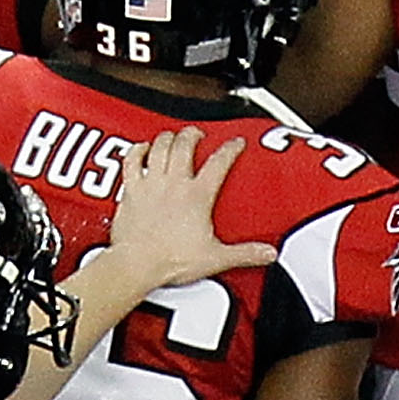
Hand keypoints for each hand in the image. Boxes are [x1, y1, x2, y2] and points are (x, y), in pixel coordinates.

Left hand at [106, 128, 278, 293]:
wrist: (135, 265)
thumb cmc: (170, 261)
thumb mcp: (215, 257)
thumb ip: (244, 253)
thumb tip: (266, 253)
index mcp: (197, 196)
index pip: (219, 163)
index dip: (230, 148)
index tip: (236, 142)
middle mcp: (173, 184)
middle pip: (184, 145)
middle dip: (192, 134)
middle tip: (197, 134)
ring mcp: (151, 185)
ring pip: (159, 148)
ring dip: (167, 138)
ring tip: (173, 136)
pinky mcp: (131, 191)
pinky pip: (132, 162)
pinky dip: (137, 151)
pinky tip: (141, 148)